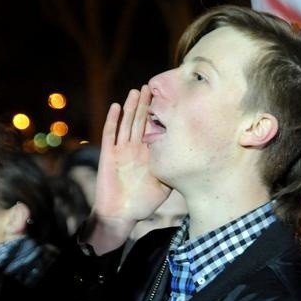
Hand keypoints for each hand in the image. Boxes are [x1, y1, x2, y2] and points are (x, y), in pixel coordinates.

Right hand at [87, 86, 170, 253]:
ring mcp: (122, 149)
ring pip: (127, 123)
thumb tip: (192, 157)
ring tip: (137, 91)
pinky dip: (113, 120)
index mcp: (148, 153)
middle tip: (153, 86)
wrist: (121, 214)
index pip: (154, 128)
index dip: (160, 114)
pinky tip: (116, 107)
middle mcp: (135, 148)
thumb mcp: (164, 184)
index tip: (169, 98)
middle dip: (147, 105)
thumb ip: (173, 169)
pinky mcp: (109, 154)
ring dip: (131, 107)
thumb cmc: (143, 202)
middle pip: (141, 121)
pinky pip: (110, 134)